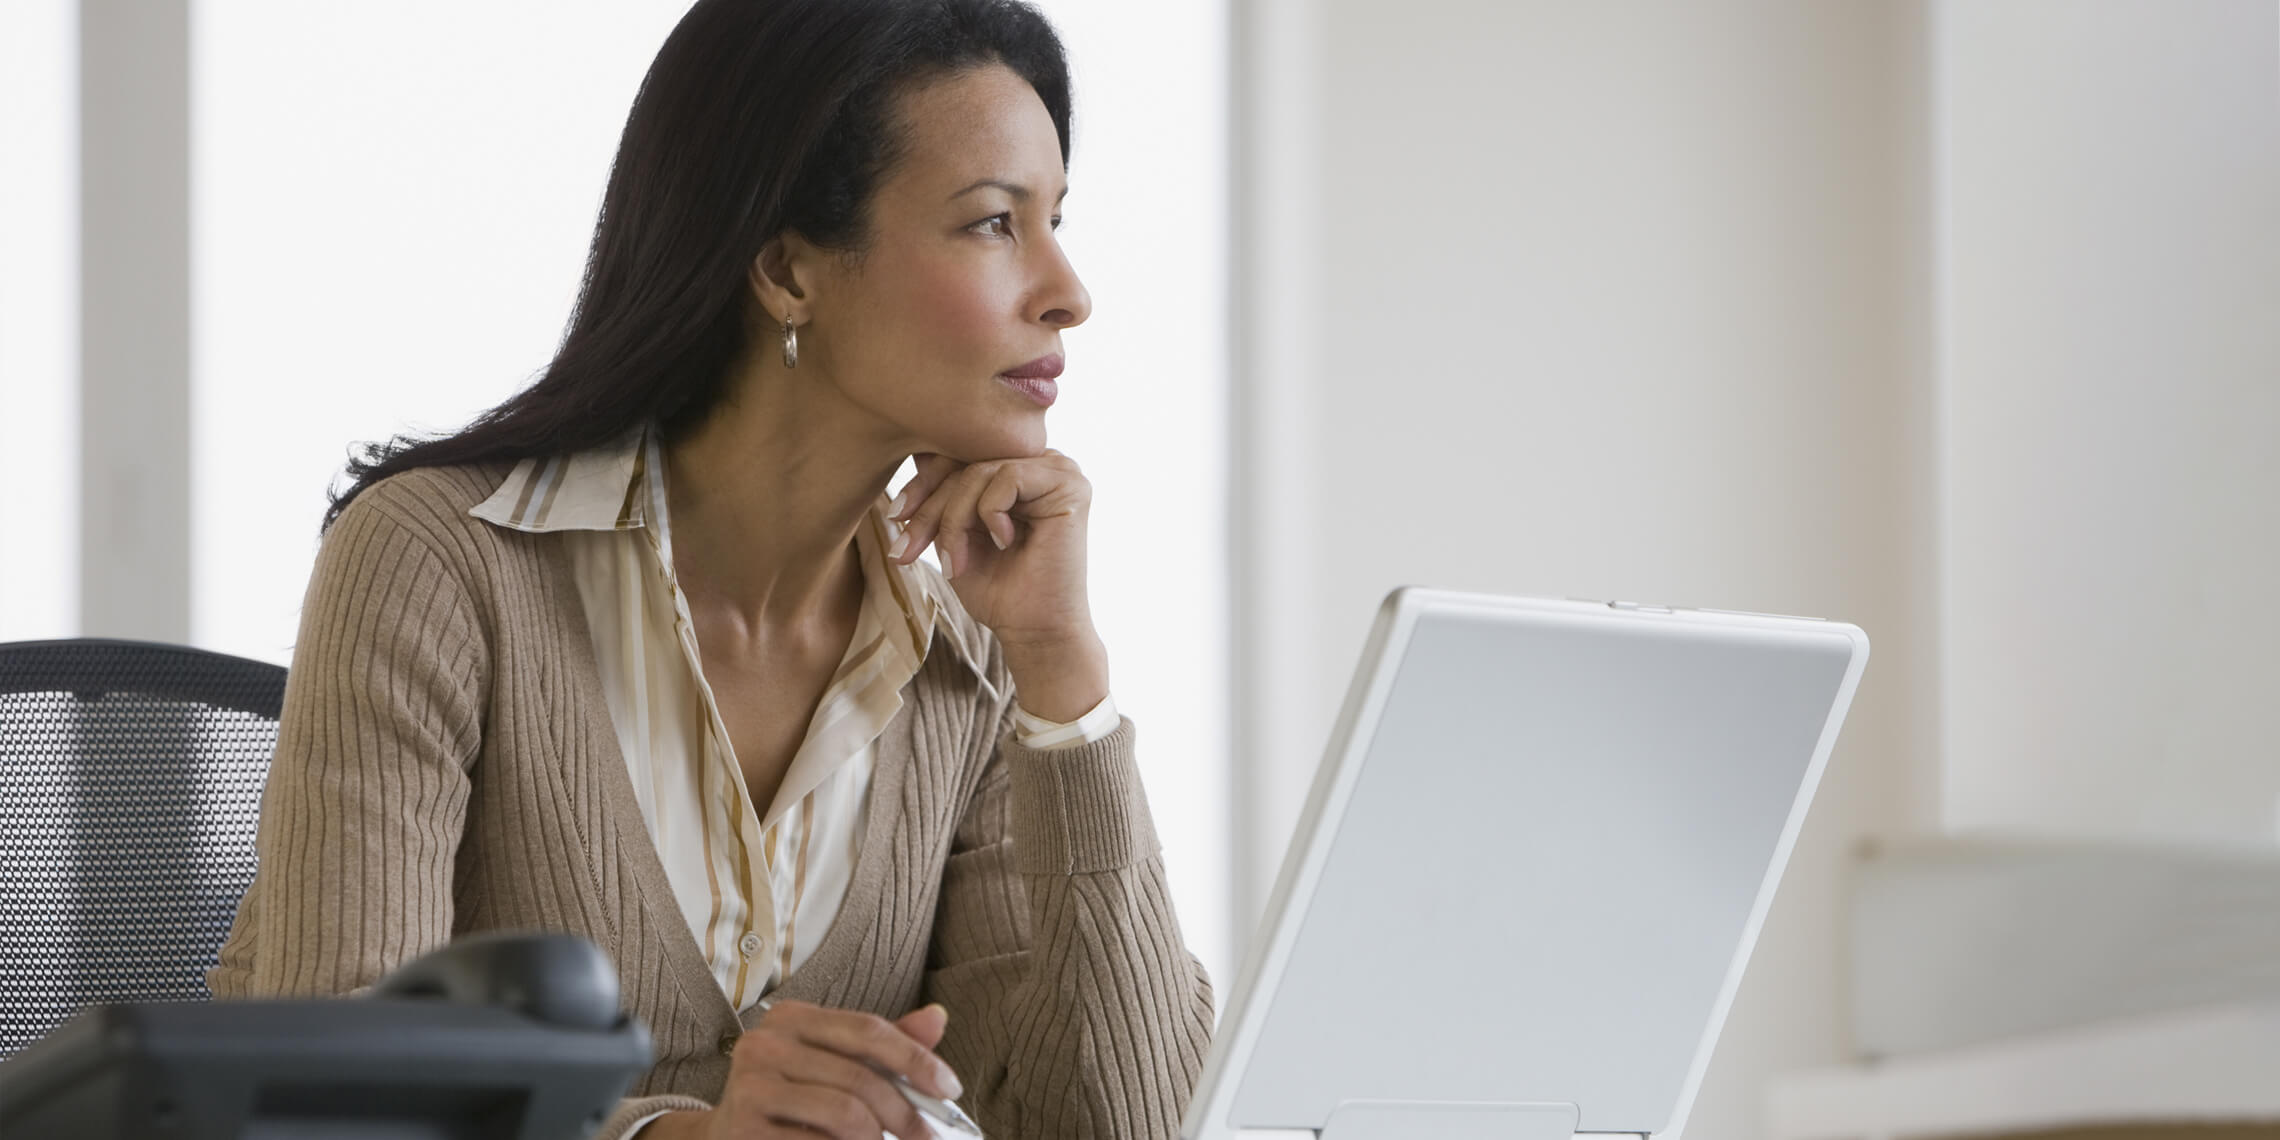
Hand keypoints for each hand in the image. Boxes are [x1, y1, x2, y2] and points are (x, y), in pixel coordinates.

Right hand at [665, 1000, 956, 1139]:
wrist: (725, 1137)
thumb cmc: (791, 1099)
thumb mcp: (834, 1063)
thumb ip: (883, 1046)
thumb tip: (937, 1018)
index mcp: (790, 1018)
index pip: (868, 1030)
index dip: (916, 1059)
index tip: (949, 1088)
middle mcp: (765, 1044)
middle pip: (861, 1077)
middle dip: (904, 1112)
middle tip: (925, 1136)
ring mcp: (751, 1087)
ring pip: (846, 1114)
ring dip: (876, 1138)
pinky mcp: (745, 1128)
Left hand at [888, 451, 1109, 719]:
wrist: (1033, 633)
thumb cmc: (998, 590)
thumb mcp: (955, 533)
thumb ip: (944, 493)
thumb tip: (914, 449)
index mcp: (1018, 468)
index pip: (959, 452)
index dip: (921, 483)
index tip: (894, 519)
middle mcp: (1041, 462)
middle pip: (965, 459)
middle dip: (929, 507)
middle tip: (909, 549)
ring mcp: (1059, 470)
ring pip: (980, 471)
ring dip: (954, 520)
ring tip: (955, 561)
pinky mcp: (1070, 486)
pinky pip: (1007, 478)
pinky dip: (989, 514)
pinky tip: (1003, 543)